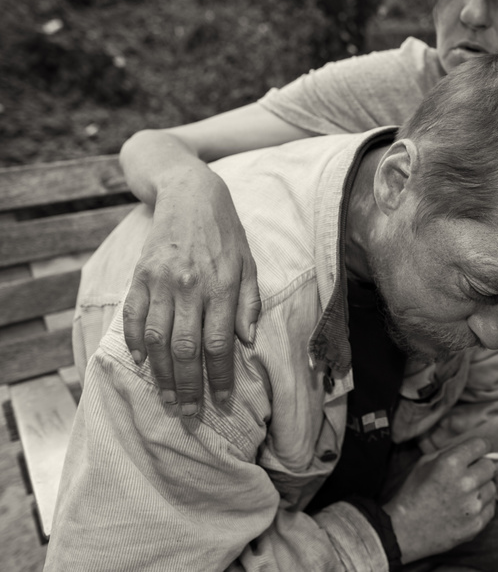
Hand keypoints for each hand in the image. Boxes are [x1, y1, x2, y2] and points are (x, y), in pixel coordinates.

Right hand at [121, 169, 260, 413]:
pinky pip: (134, 317)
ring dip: (162, 375)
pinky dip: (137, 342)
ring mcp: (161, 281)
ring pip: (159, 339)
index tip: (222, 404)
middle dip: (189, 388)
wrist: (190, 193)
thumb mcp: (249, 264)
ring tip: (168, 400)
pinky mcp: (139, 275)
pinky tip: (143, 363)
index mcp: (223, 285)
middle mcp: (190, 286)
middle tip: (190, 417)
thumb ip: (249, 303)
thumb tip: (246, 342)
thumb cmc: (226, 234)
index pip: (220, 344)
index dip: (221, 378)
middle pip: (187, 349)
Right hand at [384, 437, 497, 563]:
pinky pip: (491, 507)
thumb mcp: (424, 463)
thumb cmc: (413, 493)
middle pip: (490, 466)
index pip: (481, 445)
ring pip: (492, 487)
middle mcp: (465, 483)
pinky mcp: (476, 525)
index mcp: (451, 463)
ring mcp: (472, 506)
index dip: (479, 447)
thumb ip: (451, 451)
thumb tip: (475, 447)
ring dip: (481, 488)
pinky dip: (481, 505)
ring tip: (463, 494)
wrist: (404, 530)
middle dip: (480, 467)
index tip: (477, 451)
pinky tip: (465, 507)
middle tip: (467, 475)